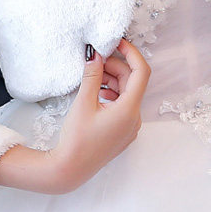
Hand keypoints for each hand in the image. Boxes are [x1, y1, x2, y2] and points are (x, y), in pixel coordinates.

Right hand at [47, 38, 150, 191]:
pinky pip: (123, 107)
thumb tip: (96, 54)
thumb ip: (92, 75)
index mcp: (129, 110)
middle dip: (115, 67)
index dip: (131, 53)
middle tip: (95, 60)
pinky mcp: (122, 133)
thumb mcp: (83, 103)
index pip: (141, 72)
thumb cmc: (76, 139)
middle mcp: (135, 119)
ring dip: (112, 81)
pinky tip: (96, 92)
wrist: (69, 170)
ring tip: (92, 76)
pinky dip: (112, 95)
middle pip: (132, 83)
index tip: (117, 42)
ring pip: (127, 94)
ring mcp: (130, 128)